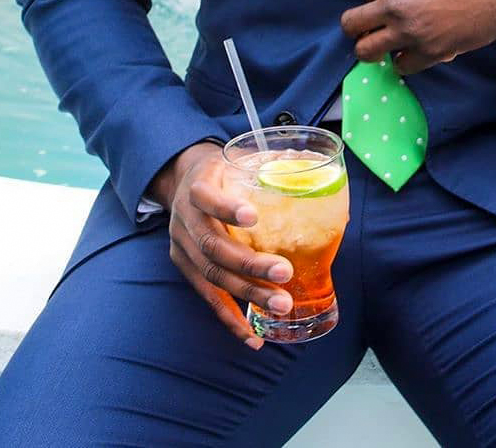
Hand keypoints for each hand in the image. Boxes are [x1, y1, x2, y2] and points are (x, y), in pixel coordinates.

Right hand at [149, 141, 292, 351]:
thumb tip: (314, 170)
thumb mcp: (233, 158)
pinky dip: (231, 319)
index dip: (226, 209)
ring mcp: (182, 247)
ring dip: (248, 293)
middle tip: (285, 272)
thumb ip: (264, 166)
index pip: (205, 197)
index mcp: (196, 187)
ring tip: (281, 304)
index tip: (253, 216)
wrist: (181, 180)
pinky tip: (253, 336)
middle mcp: (184, 220)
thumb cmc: (221, 170)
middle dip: (250, 264)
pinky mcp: (185, 269)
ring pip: (212, 276)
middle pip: (213, 246)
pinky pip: (208, 298)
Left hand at [340, 0, 495, 75]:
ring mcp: (412, 33)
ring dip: (373, 48)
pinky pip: (402, 67)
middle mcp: (395, 6)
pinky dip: (403, 61)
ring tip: (385, 44)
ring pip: (368, 52)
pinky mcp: (433, 52)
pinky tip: (412, 51)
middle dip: (357, 24)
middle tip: (370, 24)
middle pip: (352, 25)